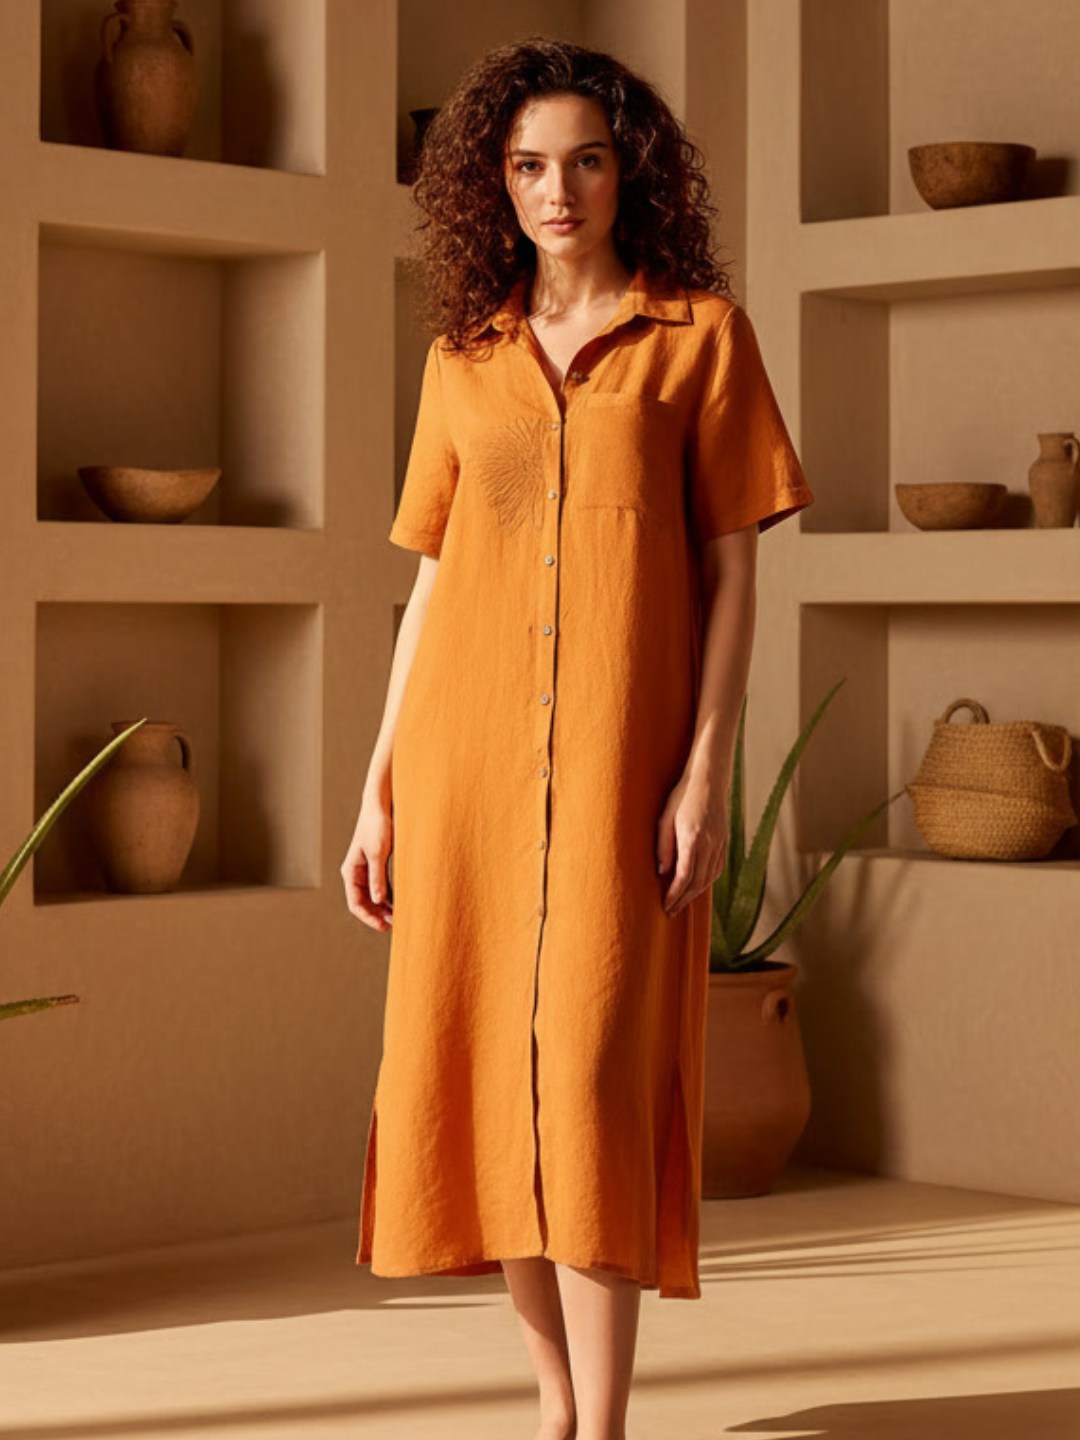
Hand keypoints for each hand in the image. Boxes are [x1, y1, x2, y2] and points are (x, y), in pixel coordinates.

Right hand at [340, 782, 393, 932]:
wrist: (380, 805)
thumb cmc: (376, 826)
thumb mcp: (378, 853)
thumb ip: (377, 877)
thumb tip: (378, 900)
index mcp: (351, 871)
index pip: (356, 903)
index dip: (369, 917)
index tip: (384, 926)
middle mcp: (356, 873)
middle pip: (364, 902)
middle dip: (378, 915)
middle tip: (395, 924)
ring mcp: (366, 870)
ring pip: (373, 896)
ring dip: (384, 907)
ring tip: (400, 916)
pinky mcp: (377, 865)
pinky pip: (381, 886)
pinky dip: (390, 896)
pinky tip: (400, 902)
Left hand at [656, 770, 728, 917]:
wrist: (708, 779)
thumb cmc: (681, 796)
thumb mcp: (665, 818)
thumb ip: (663, 846)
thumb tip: (662, 872)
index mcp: (693, 838)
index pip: (685, 876)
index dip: (675, 894)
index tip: (666, 905)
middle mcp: (710, 844)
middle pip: (698, 882)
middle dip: (684, 899)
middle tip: (671, 911)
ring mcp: (720, 843)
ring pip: (710, 877)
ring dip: (696, 893)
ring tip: (682, 902)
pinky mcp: (724, 841)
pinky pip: (717, 868)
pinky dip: (707, 881)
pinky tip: (698, 886)